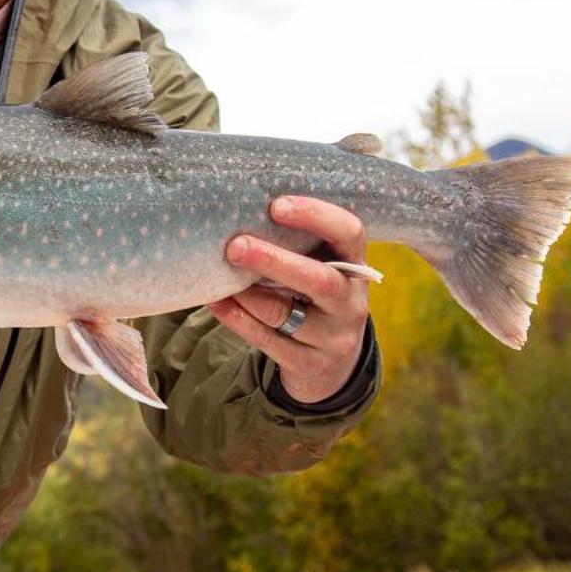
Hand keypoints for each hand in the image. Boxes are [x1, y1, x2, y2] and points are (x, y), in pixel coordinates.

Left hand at [206, 196, 371, 404]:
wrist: (332, 366)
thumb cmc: (315, 299)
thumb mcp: (321, 269)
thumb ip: (298, 244)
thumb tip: (241, 210)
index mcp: (355, 267)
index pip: (350, 233)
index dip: (317, 216)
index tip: (277, 205)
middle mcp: (350, 302)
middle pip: (319, 280)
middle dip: (274, 260)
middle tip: (236, 245)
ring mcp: (332, 337)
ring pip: (284, 312)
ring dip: (246, 292)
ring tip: (217, 272)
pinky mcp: (308, 364)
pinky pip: (266, 339)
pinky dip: (237, 318)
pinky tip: (215, 301)